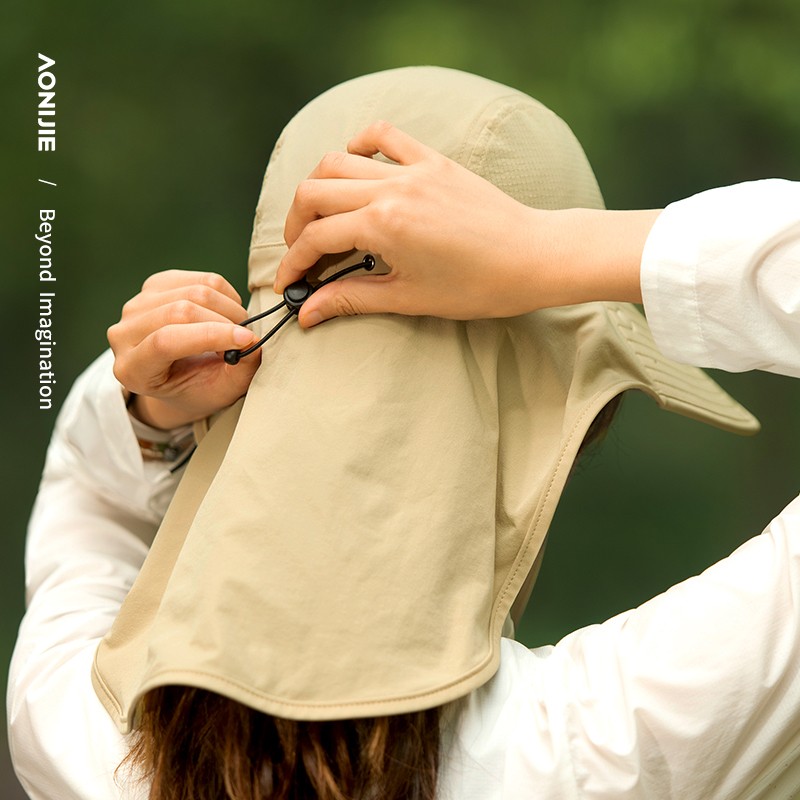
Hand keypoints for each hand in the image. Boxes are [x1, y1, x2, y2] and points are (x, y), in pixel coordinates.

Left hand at [107, 270, 259, 429]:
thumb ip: (239, 370)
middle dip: (225, 321)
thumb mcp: (221, 391)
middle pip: (180, 311)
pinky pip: (199, 278)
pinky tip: (226, 312)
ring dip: (229, 307)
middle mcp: (123, 335)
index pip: (165, 342)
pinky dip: (225, 294)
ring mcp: (136, 305)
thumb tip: (252, 342)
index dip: (210, 336)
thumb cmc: (199, 388)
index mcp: (132, 370)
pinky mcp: (154, 285)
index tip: (247, 340)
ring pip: (193, 290)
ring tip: (236, 327)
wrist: (181, 378)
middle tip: (245, 337)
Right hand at [276, 122, 651, 326]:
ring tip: (320, 216)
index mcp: (384, 226)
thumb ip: (352, 298)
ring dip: (318, 187)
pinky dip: (359, 145)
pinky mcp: (433, 160)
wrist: (533, 258)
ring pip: (338, 160)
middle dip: (295, 225)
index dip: (293, 263)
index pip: (316, 238)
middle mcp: (391, 189)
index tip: (287, 283)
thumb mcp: (409, 298)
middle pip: (315, 192)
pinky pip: (384, 135)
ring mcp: (413, 169)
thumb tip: (307, 313)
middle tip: (301, 253)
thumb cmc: (479, 285)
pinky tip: (355, 166)